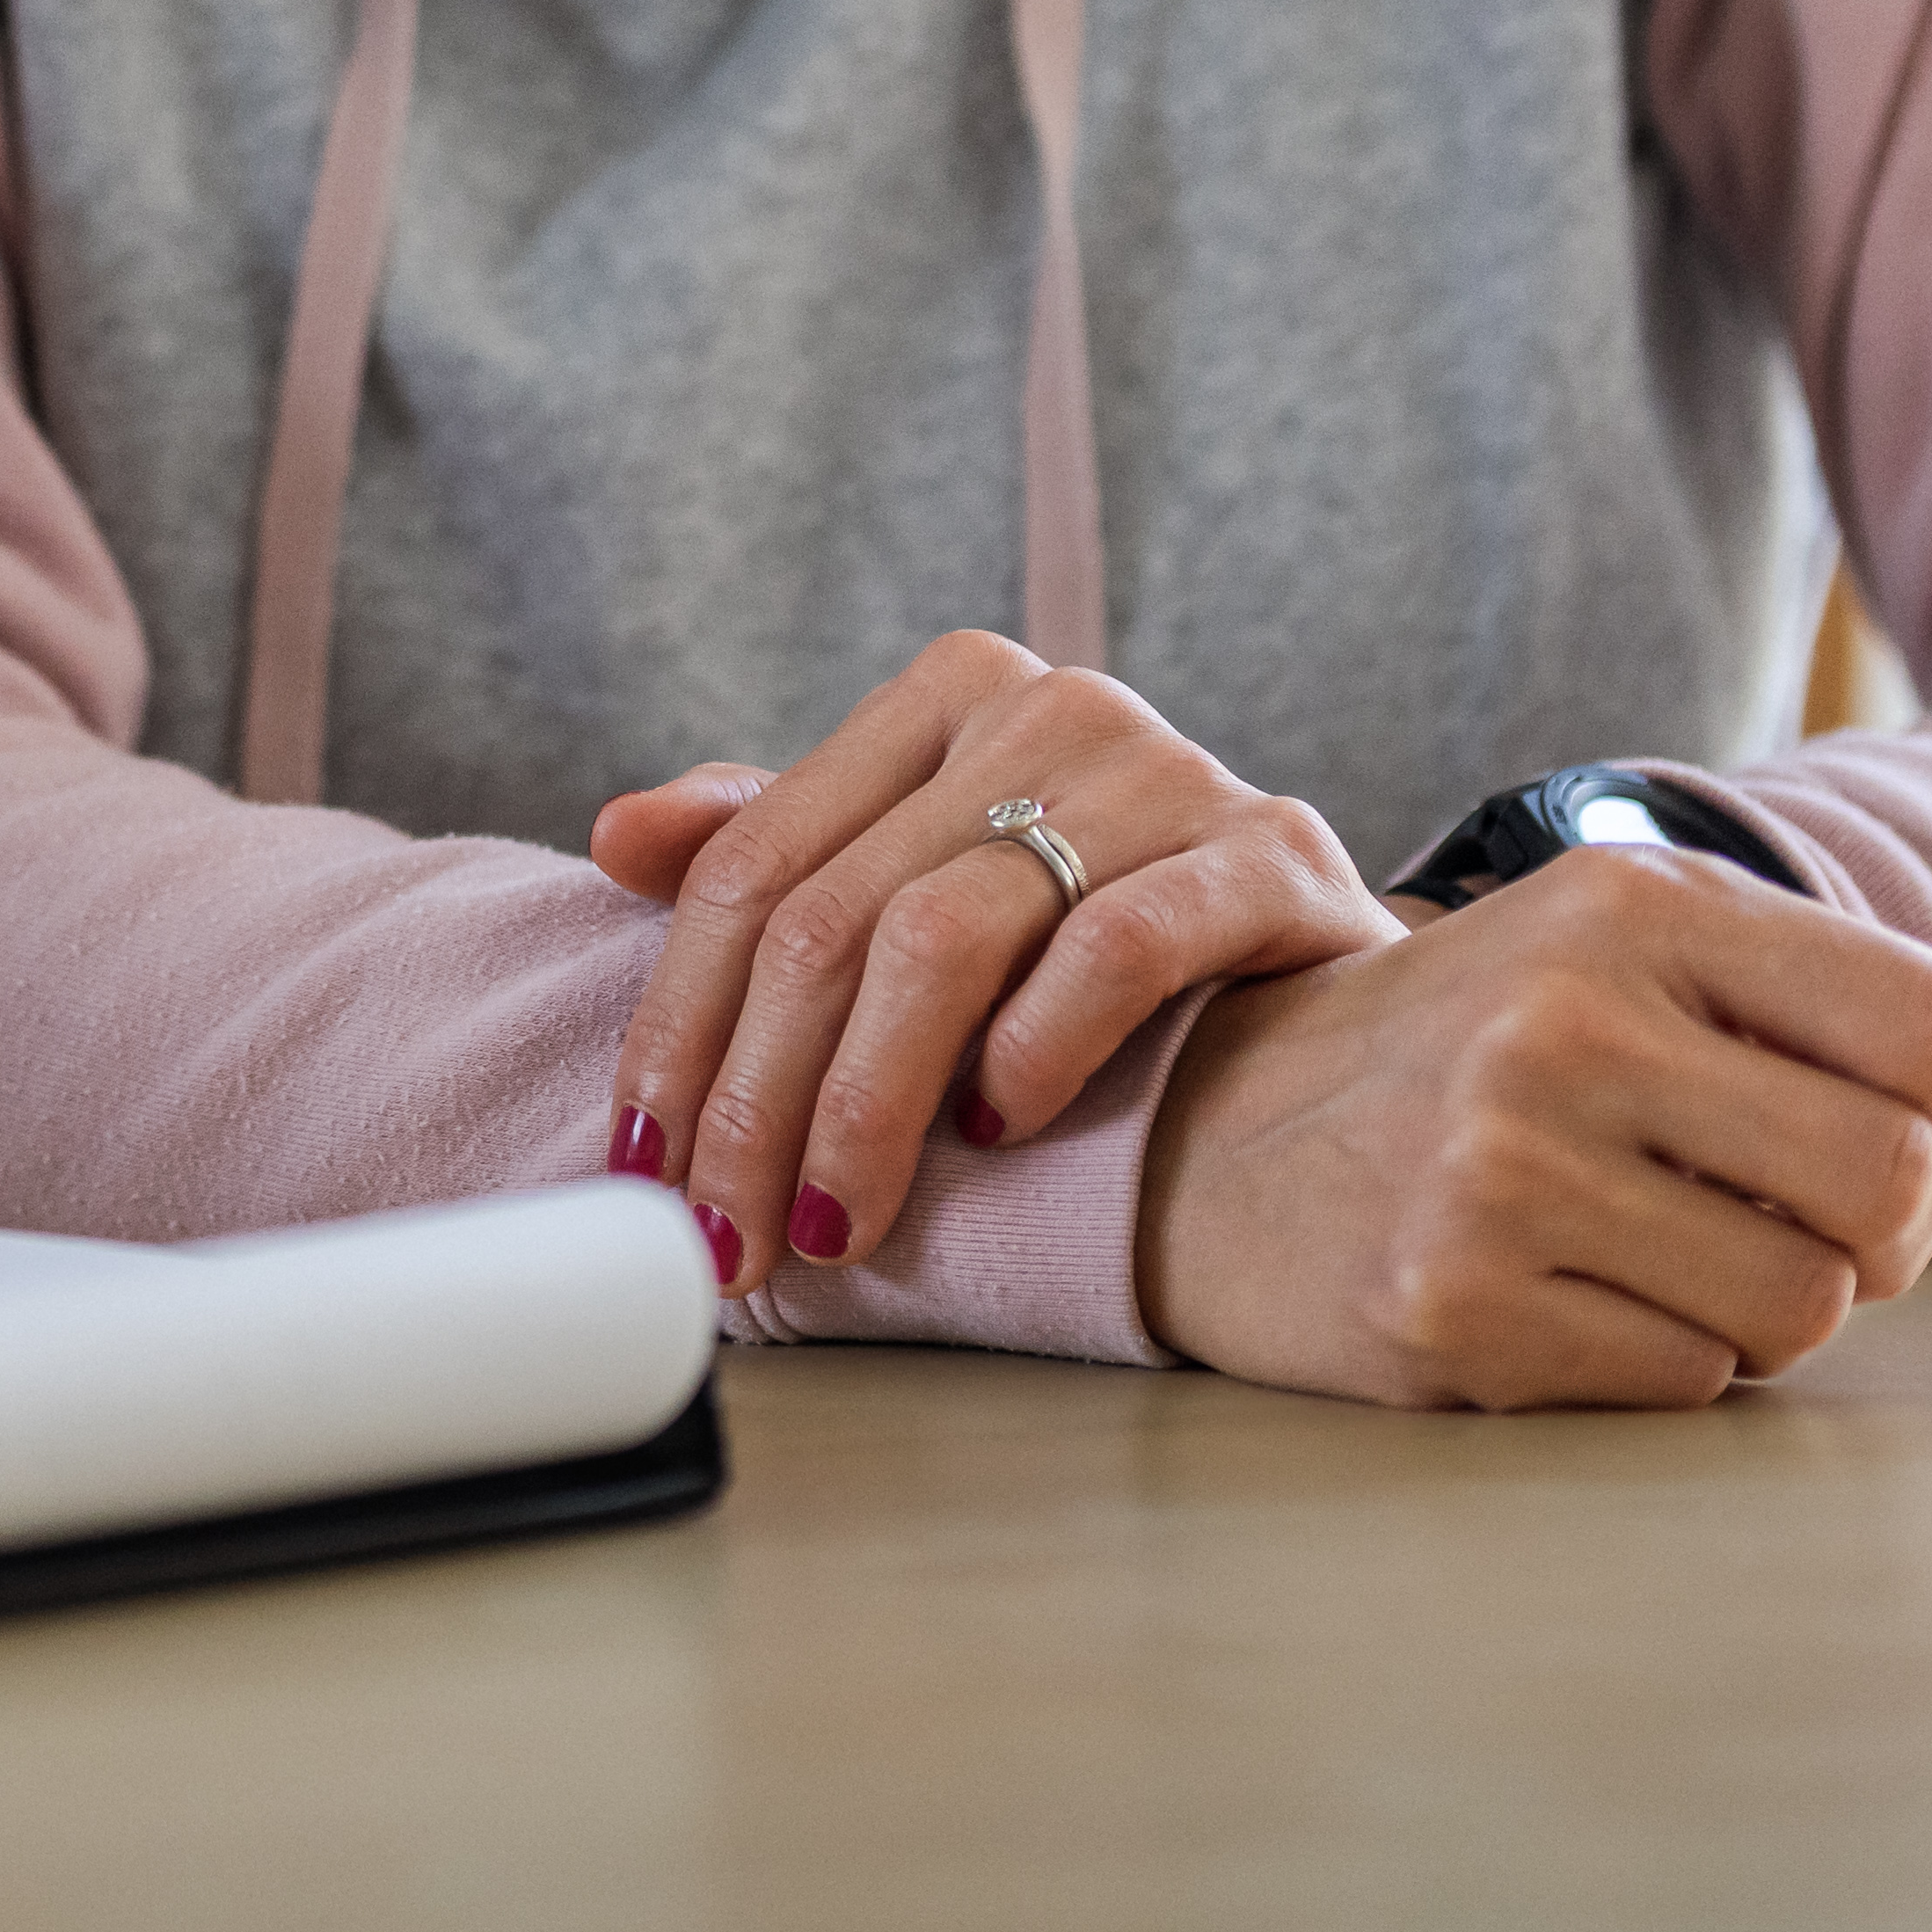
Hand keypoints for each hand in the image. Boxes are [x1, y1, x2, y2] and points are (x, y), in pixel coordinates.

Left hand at [588, 628, 1402, 1289]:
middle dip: (760, 1100)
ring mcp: (1163, 768)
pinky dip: (1034, 1049)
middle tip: (733, 1233)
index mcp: (942, 697)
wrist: (1317, 961)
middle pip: (835, 917)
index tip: (645, 1163)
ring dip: (870, 1105)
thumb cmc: (1091, 927)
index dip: (680, 1025)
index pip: (753, 868)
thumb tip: (615, 836)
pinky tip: (998, 1133)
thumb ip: (778, 851)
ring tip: (842, 1221)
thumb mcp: (922, 875)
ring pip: (947, 938)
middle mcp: (1045, 710)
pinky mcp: (1269, 851)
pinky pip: (1117, 947)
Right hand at [1140, 848, 1931, 1403]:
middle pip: (1896, 1188)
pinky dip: (1663, 1361)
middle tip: (1765, 1209)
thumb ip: (1907, 1018)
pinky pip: (1691, 1384)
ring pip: (1806, 1309)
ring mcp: (1495, 1168)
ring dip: (1768, 1309)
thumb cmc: (1499, 1046)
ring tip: (1656, 1250)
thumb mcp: (1681, 974)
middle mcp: (1561, 1021)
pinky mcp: (1451, 1307)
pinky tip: (1567, 1296)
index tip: (1866, 1128)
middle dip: (1870, 1233)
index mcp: (1633, 904)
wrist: (1220, 1134)